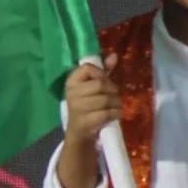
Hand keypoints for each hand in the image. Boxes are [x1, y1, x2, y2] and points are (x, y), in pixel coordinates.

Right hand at [56, 58, 121, 187]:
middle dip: (112, 90)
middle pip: (100, 85)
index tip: (104, 81)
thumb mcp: (92, 86)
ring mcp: (77, 109)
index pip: (88, 68)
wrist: (78, 132)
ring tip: (115, 106)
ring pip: (106, 99)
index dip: (101, 73)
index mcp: (71, 82)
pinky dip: (115, 113)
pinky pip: (108, 113)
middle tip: (113, 96)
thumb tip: (114, 55)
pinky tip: (113, 114)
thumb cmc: (87, 104)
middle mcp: (72, 94)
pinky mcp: (85, 122)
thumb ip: (103, 71)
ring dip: (116, 103)